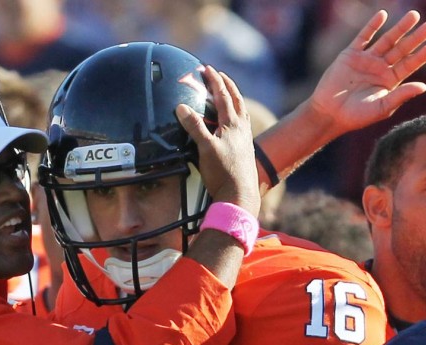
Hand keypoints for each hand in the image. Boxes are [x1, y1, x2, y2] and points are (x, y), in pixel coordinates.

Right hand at [176, 66, 259, 214]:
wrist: (239, 194)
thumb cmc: (223, 172)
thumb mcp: (205, 148)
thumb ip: (194, 127)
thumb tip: (181, 107)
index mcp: (232, 124)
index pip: (223, 95)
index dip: (215, 81)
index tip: (208, 69)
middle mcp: (241, 128)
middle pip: (236, 100)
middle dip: (227, 85)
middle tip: (219, 75)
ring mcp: (244, 138)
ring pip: (241, 112)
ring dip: (234, 99)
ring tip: (227, 94)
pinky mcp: (244, 149)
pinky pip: (241, 124)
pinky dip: (235, 116)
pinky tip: (231, 123)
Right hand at [309, 10, 425, 133]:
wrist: (328, 114)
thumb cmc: (355, 116)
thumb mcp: (381, 108)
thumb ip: (401, 96)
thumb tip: (424, 86)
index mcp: (389, 81)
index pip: (409, 65)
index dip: (420, 56)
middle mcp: (380, 68)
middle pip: (401, 49)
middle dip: (415, 38)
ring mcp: (366, 60)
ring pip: (386, 40)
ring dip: (400, 28)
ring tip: (414, 15)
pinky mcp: (350, 55)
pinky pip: (363, 37)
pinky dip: (372, 26)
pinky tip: (382, 15)